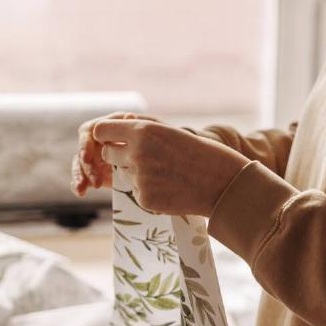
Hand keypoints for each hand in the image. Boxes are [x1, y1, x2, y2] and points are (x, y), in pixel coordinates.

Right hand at [71, 112, 160, 196]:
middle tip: (96, 181)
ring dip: (81, 176)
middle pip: (84, 150)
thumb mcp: (148, 132)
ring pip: (80, 165)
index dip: (85, 144)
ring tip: (83, 189)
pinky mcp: (96, 172)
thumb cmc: (155, 141)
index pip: (90, 132)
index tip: (88, 158)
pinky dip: (80, 184)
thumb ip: (136, 127)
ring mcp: (96, 157)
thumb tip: (129, 115)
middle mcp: (99, 140)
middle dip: (87, 166)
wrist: (161, 160)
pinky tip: (80, 192)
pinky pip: (83, 177)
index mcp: (108, 127)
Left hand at [92, 119, 249, 215]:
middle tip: (144, 158)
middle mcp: (136, 153)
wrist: (224, 183)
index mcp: (142, 131)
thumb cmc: (202, 153)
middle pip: (107, 154)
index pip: (101, 130)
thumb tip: (119, 126)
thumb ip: (143, 131)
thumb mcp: (171, 132)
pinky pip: (135, 193)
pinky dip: (148, 191)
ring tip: (165, 174)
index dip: (107, 135)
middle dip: (119, 155)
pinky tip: (170, 188)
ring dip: (135, 174)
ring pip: (122, 174)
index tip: (114, 139)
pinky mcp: (144, 199)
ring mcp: (139, 178)